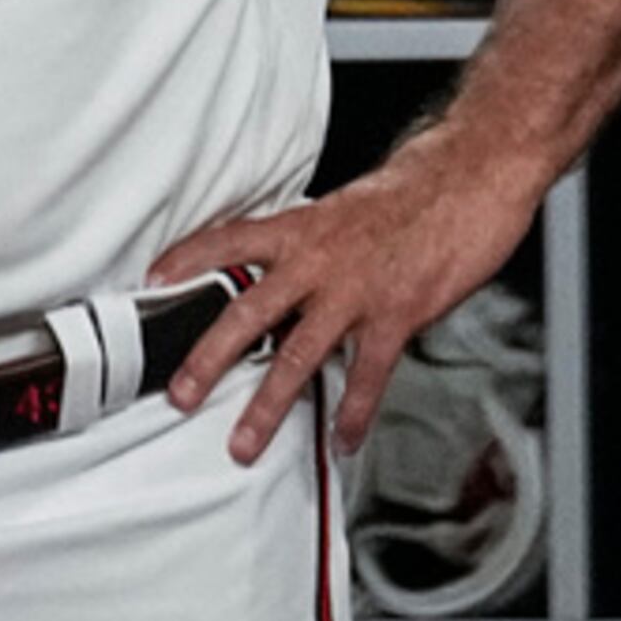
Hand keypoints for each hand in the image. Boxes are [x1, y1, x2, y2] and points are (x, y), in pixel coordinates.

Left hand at [146, 131, 544, 464]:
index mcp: (302, 227)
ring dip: (267, 406)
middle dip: (208, 358)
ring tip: (244, 442)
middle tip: (180, 393)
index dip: (187, 259)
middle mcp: (318, 259)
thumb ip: (313, 244)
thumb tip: (288, 273)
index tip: (151, 280)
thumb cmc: (413, 192)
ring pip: (297, 356)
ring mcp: (355, 291)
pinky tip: (344, 438)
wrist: (469, 178)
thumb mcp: (344, 209)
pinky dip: (353, 413)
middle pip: (247, 313)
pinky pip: (366, 376)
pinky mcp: (395, 316)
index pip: (228, 240)